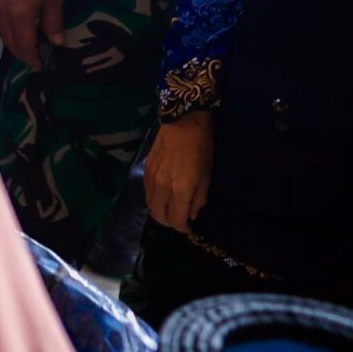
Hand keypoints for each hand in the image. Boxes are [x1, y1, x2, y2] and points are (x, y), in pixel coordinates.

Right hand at [0, 0, 66, 71]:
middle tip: (32, 62)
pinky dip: (7, 36)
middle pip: (11, 43)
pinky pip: (0, 27)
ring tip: (24, 51)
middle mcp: (5, 18)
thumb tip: (57, 43)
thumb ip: (54, 22)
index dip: (32, 58)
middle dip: (22, 55)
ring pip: (3, 36)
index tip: (39, 67)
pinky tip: (14, 35)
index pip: (25, 45)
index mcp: (20, 18)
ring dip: (13, 46)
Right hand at [144, 111, 215, 230]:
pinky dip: (153, 199)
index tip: (189, 228)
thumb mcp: (207, 175)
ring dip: (159, 211)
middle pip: (158, 215)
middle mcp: (162, 187)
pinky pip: (146, 192)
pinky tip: (162, 195)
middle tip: (179, 221)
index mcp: (180, 189)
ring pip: (150, 205)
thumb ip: (199, 198)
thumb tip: (192, 214)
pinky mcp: (145, 169)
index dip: (183, 228)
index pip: (176, 219)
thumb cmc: (201, 148)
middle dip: (169, 222)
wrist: (182, 122)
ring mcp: (151, 178)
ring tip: (170, 209)